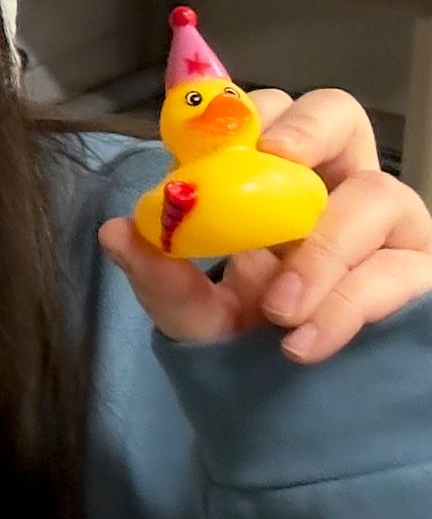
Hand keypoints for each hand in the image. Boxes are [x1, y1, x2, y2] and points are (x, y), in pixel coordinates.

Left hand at [101, 87, 431, 361]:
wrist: (295, 407)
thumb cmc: (248, 338)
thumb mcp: (195, 313)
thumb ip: (159, 275)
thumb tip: (117, 231)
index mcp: (276, 179)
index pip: (269, 112)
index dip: (249, 111)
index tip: (215, 139)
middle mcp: (335, 187)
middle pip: (341, 115)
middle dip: (309, 128)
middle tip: (276, 161)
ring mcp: (386, 228)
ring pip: (377, 195)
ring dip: (322, 249)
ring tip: (279, 310)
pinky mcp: (418, 276)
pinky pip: (395, 275)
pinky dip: (345, 307)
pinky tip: (303, 344)